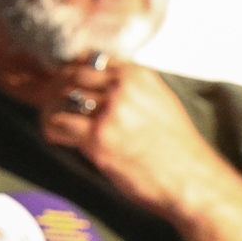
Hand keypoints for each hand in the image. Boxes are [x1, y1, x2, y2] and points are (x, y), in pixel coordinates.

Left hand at [40, 61, 239, 218]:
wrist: (192, 182)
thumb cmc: (177, 148)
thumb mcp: (160, 101)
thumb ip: (129, 88)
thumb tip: (92, 85)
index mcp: (139, 75)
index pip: (91, 58)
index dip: (72, 69)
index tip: (63, 79)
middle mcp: (124, 89)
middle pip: (72, 75)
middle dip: (56, 88)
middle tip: (48, 100)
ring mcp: (110, 113)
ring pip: (61, 98)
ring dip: (51, 109)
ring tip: (52, 120)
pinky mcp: (98, 139)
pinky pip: (59, 124)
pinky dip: (52, 129)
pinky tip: (56, 137)